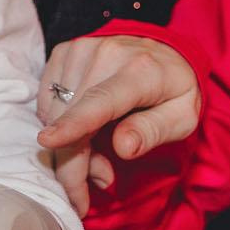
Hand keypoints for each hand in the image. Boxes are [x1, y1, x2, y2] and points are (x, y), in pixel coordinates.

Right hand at [34, 36, 200, 215]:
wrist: (164, 52)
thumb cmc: (174, 90)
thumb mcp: (182, 118)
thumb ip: (152, 132)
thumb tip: (123, 148)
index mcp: (140, 71)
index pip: (101, 100)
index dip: (73, 124)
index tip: (48, 142)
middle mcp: (106, 54)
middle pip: (71, 116)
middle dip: (76, 162)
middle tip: (101, 180)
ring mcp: (80, 50)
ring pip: (55, 113)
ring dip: (69, 144)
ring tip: (99, 148)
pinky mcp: (64, 52)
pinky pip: (47, 101)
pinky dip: (59, 124)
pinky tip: (83, 127)